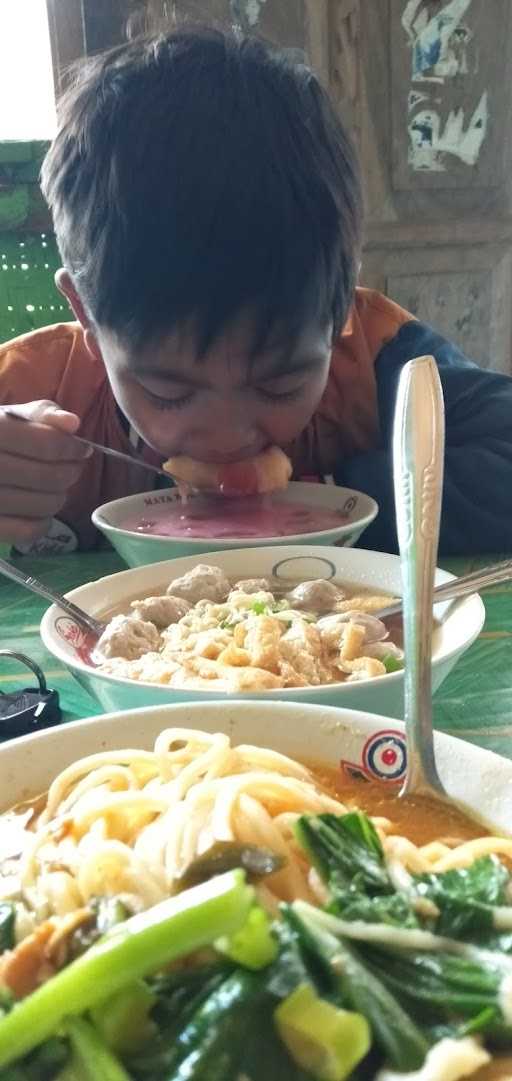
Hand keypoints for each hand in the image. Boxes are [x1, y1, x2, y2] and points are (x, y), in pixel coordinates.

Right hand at [0, 400, 90, 545]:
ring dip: (60, 496)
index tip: (82, 448)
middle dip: (70, 472)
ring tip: (56, 486)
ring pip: (44, 505)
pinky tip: (39, 508)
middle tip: (73, 467)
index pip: (46, 444)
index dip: (72, 447)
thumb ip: (41, 413)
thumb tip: (72, 423)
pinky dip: (43, 522)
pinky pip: (29, 531)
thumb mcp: (10, 416)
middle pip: (48, 477)